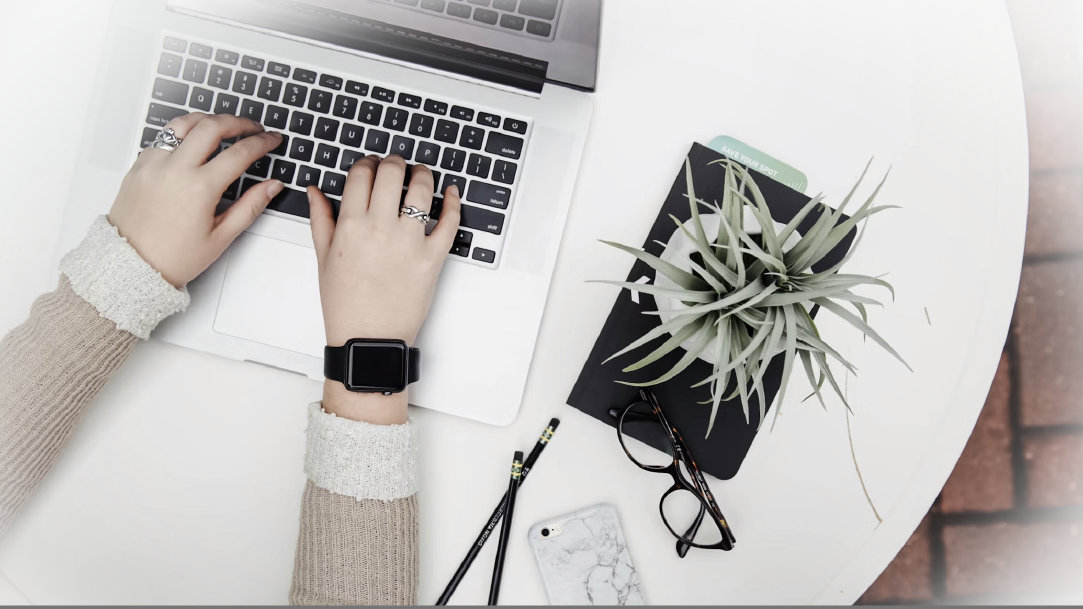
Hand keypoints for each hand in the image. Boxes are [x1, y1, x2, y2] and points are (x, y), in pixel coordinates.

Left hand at [108, 112, 283, 286]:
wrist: (130, 265)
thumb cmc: (173, 257)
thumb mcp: (221, 236)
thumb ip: (250, 206)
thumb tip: (272, 186)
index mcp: (199, 188)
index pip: (240, 152)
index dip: (262, 142)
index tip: (271, 140)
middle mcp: (175, 169)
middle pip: (212, 126)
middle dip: (238, 122)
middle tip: (252, 127)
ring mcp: (154, 164)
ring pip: (184, 123)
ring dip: (208, 120)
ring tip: (223, 126)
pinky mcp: (139, 165)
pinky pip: (164, 138)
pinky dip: (183, 134)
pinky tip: (193, 143)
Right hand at [308, 155, 460, 423]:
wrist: (369, 338)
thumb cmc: (345, 304)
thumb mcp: (324, 259)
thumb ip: (321, 219)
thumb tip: (316, 191)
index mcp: (351, 226)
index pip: (361, 174)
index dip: (367, 163)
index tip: (371, 165)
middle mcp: (380, 229)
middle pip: (391, 173)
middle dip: (394, 162)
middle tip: (396, 165)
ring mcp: (409, 242)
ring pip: (422, 190)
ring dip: (423, 174)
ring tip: (421, 174)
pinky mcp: (433, 258)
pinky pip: (449, 222)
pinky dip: (453, 202)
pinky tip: (451, 193)